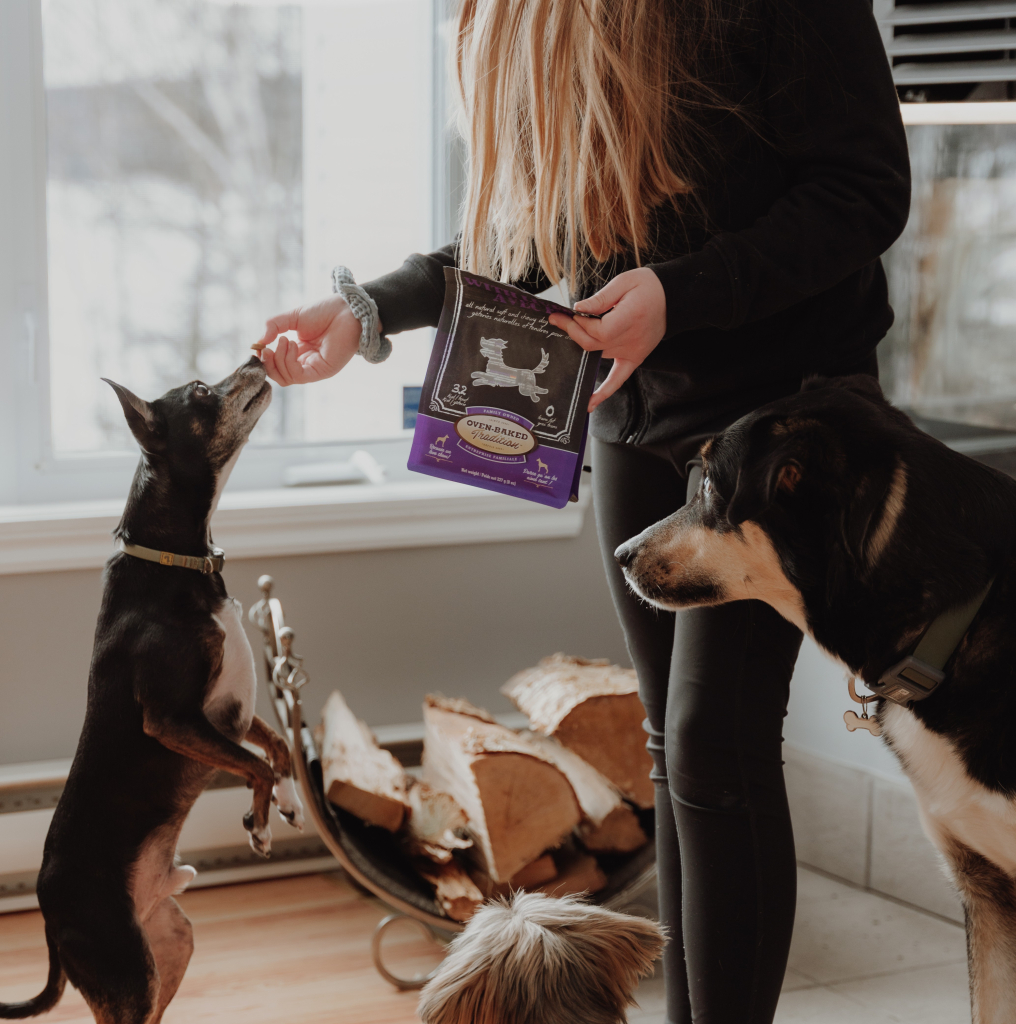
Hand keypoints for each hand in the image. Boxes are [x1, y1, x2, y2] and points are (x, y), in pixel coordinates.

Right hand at [255, 295, 365, 385]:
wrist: (346, 309)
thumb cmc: (324, 311)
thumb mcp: (292, 317)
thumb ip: (273, 327)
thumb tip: (258, 343)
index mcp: (299, 352)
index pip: (277, 367)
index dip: (265, 360)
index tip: (259, 347)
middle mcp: (306, 363)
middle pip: (280, 377)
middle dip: (268, 364)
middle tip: (266, 348)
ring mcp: (315, 369)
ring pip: (287, 378)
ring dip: (279, 359)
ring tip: (284, 339)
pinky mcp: (323, 371)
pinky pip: (299, 376)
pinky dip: (289, 362)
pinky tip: (292, 344)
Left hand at [547, 267, 666, 411]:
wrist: (672, 299)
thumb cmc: (648, 287)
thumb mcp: (624, 282)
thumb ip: (601, 298)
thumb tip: (578, 309)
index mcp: (630, 318)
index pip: (598, 331)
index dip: (579, 325)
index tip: (566, 315)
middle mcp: (631, 339)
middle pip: (593, 344)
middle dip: (572, 332)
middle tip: (557, 320)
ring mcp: (633, 352)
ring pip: (598, 357)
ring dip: (580, 349)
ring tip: (565, 340)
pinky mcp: (635, 358)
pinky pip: (618, 379)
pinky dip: (604, 392)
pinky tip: (589, 403)